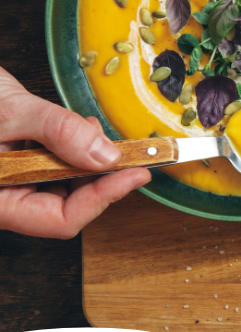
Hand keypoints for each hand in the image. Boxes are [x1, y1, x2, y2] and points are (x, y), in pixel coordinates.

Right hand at [0, 67, 149, 238]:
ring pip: (65, 184)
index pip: (60, 220)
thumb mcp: (8, 112)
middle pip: (68, 205)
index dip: (103, 198)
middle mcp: (4, 197)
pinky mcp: (18, 164)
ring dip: (87, 159)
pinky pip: (55, 165)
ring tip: (85, 130)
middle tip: (129, 151)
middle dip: (99, 177)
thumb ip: (57, 131)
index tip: (137, 173)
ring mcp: (11, 181)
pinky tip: (73, 128)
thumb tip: (104, 155)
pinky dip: (73, 147)